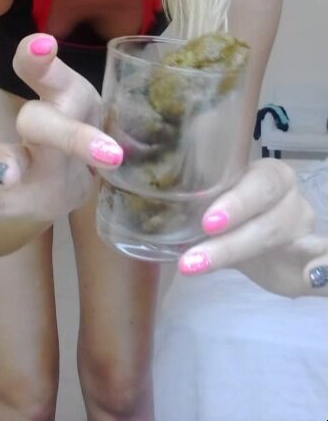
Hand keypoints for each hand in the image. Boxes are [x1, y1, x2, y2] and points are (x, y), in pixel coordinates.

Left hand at [0, 34, 122, 228]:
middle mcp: (65, 142)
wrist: (75, 181)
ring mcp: (46, 177)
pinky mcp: (27, 202)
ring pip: (27, 167)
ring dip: (13, 166)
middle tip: (50, 128)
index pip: (60, 80)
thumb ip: (43, 68)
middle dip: (62, 132)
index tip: (40, 47)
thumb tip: (40, 42)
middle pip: (56, 130)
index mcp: (76, 102)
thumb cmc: (67, 120)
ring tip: (3, 175)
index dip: (45, 66)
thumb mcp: (63, 91)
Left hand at [178, 159, 327, 296]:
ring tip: (195, 267)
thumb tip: (145, 185)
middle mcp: (290, 198)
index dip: (237, 203)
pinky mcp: (313, 262)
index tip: (207, 222)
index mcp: (270, 176)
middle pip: (269, 216)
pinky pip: (325, 264)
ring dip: (236, 256)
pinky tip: (314, 279)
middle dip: (231, 238)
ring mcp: (303, 229)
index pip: (261, 183)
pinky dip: (324, 274)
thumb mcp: (213, 200)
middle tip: (193, 257)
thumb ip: (191, 195)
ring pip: (279, 241)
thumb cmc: (230, 214)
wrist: (256, 244)